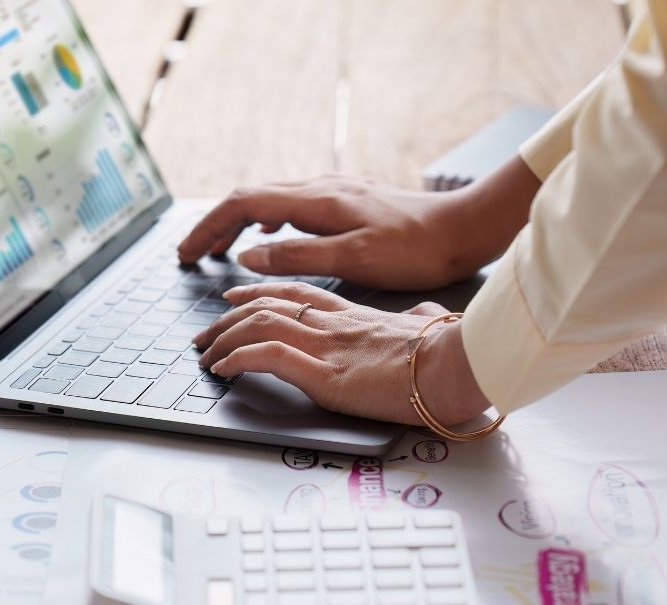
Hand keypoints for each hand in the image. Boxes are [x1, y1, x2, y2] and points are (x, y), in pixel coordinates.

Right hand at [175, 159, 539, 290]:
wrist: (465, 228)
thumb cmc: (417, 249)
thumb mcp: (355, 259)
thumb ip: (298, 255)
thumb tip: (248, 255)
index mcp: (318, 201)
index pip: (243, 204)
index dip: (208, 228)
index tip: (185, 254)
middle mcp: (322, 188)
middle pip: (250, 198)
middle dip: (214, 225)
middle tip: (190, 254)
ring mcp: (336, 192)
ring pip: (270, 199)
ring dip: (238, 222)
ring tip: (220, 248)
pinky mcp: (350, 201)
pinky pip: (292, 204)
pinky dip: (266, 220)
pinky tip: (272, 234)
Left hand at [193, 282, 489, 425]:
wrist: (462, 361)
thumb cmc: (455, 348)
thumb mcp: (434, 323)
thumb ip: (423, 317)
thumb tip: (429, 313)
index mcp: (357, 315)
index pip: (298, 295)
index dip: (261, 292)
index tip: (237, 295)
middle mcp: (335, 325)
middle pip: (268, 307)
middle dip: (228, 318)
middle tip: (205, 333)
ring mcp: (327, 347)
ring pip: (258, 325)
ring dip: (223, 338)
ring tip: (204, 353)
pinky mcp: (325, 374)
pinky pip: (267, 357)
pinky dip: (237, 359)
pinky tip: (222, 368)